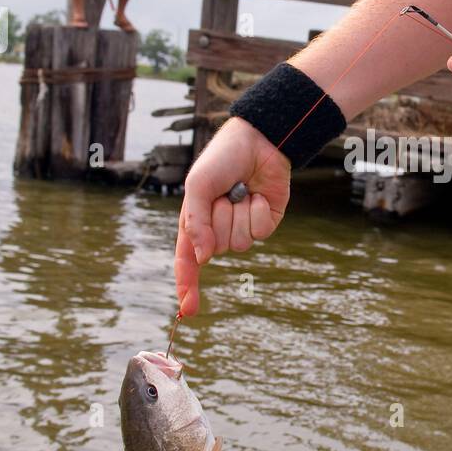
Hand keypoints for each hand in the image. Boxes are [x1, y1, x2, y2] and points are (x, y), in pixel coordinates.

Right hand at [174, 117, 290, 315]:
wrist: (258, 140)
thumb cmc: (221, 160)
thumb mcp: (197, 187)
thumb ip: (196, 222)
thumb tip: (203, 259)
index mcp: (196, 222)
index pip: (188, 262)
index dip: (187, 286)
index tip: (188, 310)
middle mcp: (218, 229)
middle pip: (215, 248)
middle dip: (217, 220)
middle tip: (222, 194)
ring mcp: (243, 227)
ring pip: (238, 243)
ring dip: (236, 215)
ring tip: (238, 190)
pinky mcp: (265, 223)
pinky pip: (259, 232)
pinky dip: (256, 212)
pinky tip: (256, 194)